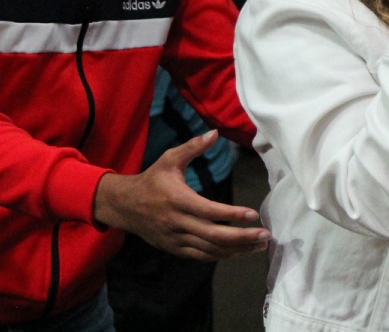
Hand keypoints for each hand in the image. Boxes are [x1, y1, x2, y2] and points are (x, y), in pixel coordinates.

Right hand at [92, 130, 267, 260]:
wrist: (123, 206)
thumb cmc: (151, 180)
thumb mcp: (168, 159)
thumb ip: (192, 147)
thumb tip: (215, 133)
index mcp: (178, 200)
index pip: (209, 211)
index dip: (232, 215)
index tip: (254, 215)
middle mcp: (177, 223)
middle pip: (213, 235)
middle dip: (241, 237)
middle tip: (265, 236)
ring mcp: (175, 239)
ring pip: (209, 249)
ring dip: (236, 249)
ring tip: (259, 245)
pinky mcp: (174, 248)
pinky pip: (200, 256)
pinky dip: (220, 255)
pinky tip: (238, 251)